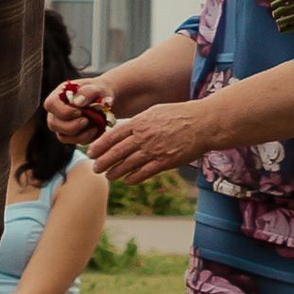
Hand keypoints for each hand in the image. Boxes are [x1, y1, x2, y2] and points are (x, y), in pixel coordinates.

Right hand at [46, 74, 113, 146]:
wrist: (107, 100)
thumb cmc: (100, 92)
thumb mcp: (98, 87)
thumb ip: (88, 92)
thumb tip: (77, 103)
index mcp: (60, 95)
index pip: (51, 104)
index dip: (64, 111)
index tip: (80, 112)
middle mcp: (56, 111)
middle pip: (53, 123)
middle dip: (72, 126)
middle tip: (87, 121)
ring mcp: (61, 124)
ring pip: (62, 136)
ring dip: (79, 134)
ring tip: (94, 126)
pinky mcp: (70, 135)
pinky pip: (73, 142)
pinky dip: (85, 138)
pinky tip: (95, 130)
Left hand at [86, 101, 207, 185]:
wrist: (202, 123)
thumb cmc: (180, 115)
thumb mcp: (155, 112)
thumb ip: (139, 122)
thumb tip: (124, 130)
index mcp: (140, 122)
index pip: (113, 136)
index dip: (100, 145)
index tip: (91, 152)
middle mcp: (144, 137)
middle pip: (117, 152)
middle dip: (103, 161)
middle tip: (94, 168)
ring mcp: (154, 150)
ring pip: (128, 164)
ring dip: (116, 172)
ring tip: (108, 176)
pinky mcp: (165, 162)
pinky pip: (144, 172)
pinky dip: (133, 178)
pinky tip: (127, 180)